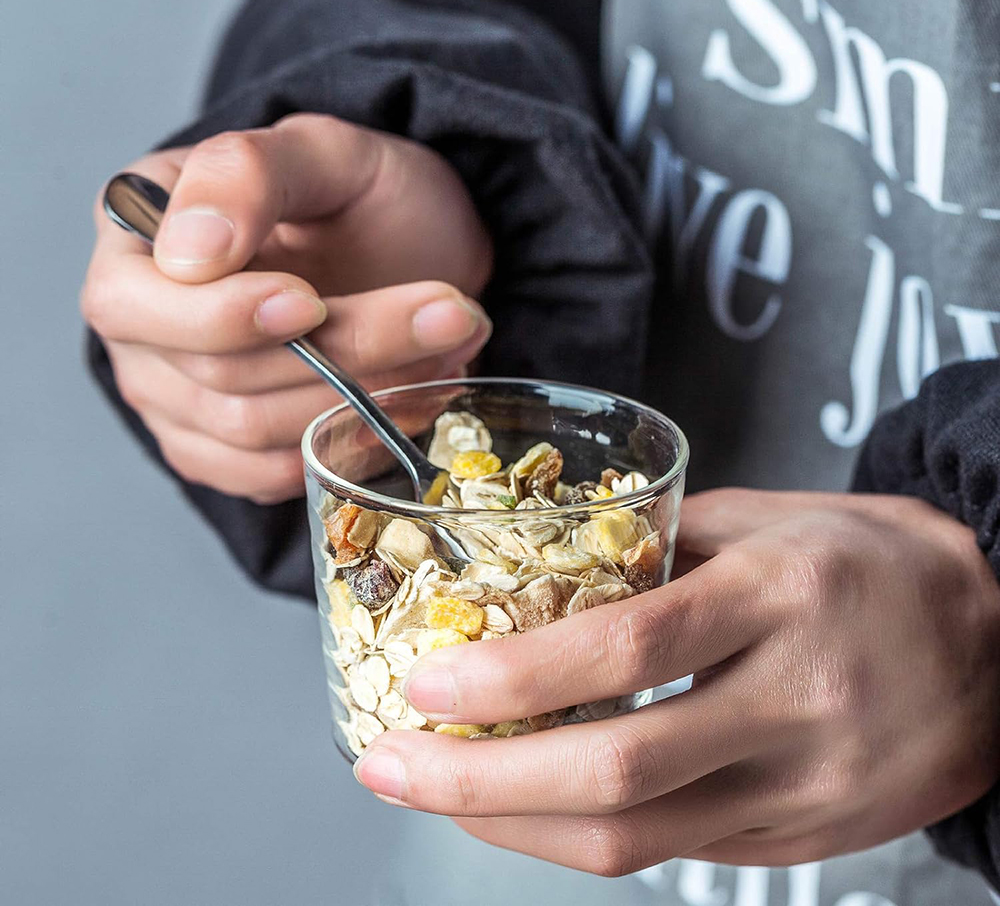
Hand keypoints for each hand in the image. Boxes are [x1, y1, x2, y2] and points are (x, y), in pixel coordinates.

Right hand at [81, 114, 492, 502]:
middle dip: (342, 353)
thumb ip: (247, 175)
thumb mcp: (325, 153)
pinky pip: (272, 474)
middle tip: (448, 316)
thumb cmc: (364, 196)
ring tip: (449, 345)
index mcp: (135, 237)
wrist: (414, 253)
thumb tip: (186, 253)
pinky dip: (351, 441)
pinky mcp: (224, 451)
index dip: (223, 317)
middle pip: (217, 376)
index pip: (136, 306)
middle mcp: (142, 327)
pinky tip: (411, 395)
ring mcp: (176, 397)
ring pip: (255, 431)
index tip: (311, 303)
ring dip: (364, 396)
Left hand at [354, 490, 999, 875]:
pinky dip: (577, 834)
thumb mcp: (771, 520)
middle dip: (480, 781)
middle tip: (390, 764)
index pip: (630, 649)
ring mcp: (803, 788)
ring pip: (634, 838)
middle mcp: (796, 703)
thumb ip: (660, 546)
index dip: (515, 675)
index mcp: (782, 597)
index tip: (427, 683)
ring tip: (430, 791)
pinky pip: (667, 851)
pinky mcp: (800, 838)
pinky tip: (519, 806)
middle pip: (617, 772)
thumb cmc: (873, 562)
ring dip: (510, 825)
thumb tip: (546, 573)